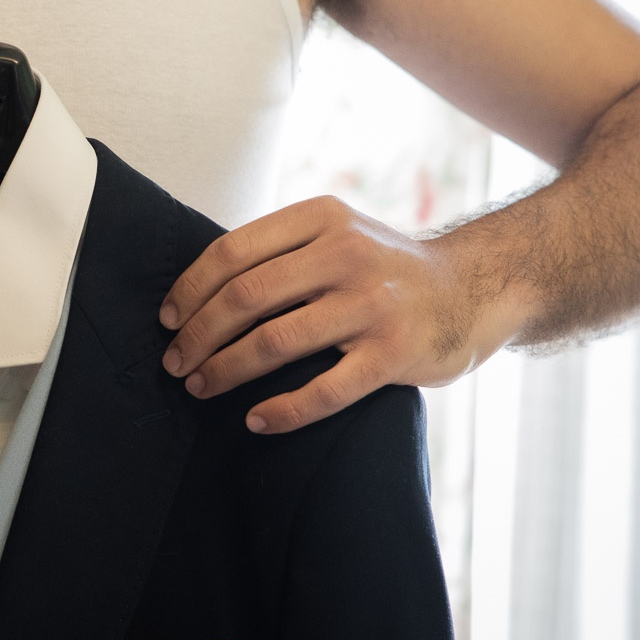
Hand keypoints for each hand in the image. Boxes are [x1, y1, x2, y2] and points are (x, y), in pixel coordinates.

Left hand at [157, 195, 496, 432]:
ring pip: (275, 341)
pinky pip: (324, 391)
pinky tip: (256, 420)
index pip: (233, 252)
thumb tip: (195, 292)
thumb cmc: (383, 268)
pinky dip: (283, 410)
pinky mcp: (394, 354)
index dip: (190, 289)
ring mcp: (372, 305)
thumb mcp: (336, 233)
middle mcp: (346, 254)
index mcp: (321, 219)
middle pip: (245, 296)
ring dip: (225, 369)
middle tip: (175, 362)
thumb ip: (279, 250)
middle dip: (197, 334)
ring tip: (200, 386)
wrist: (473, 289)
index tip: (166, 319)